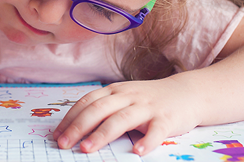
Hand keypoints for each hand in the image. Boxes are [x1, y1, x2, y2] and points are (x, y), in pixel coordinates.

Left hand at [52, 78, 201, 155]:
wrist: (187, 93)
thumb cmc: (149, 99)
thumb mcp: (123, 97)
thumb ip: (103, 108)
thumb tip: (75, 128)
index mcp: (114, 90)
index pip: (87, 102)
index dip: (70, 118)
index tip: (56, 135)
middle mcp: (128, 96)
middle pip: (99, 109)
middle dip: (79, 127)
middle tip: (64, 144)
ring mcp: (147, 106)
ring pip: (122, 119)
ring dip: (102, 134)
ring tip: (87, 149)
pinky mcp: (166, 118)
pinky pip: (156, 131)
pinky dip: (147, 141)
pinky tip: (137, 153)